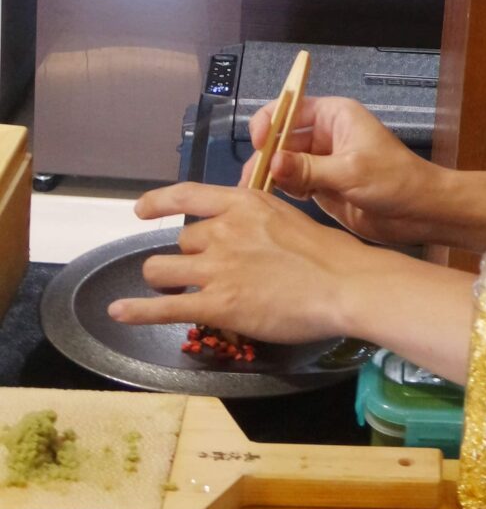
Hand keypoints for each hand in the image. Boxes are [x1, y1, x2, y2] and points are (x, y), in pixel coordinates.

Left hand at [108, 183, 379, 341]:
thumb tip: (240, 231)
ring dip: (164, 279)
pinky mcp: (216, 304)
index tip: (141, 209)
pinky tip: (118, 312)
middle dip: (190, 257)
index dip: (158, 201)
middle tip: (208, 273)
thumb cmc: (328, 254)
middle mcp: (223, 230)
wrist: (344, 285)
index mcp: (243, 203)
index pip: (187, 195)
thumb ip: (255, 220)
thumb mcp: (287, 217)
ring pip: (161, 268)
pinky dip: (136, 310)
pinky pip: (163, 306)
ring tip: (173, 290)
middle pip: (182, 240)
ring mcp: (216, 268)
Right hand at [240, 95, 447, 246]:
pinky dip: (282, 190)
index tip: (259, 144)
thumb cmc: (396, 180)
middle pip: (282, 138)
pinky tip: (277, 200)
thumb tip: (273, 163)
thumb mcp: (350, 171)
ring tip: (257, 192)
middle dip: (265, 156)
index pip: (290, 108)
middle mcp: (325, 135)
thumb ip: (308, 169)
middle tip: (252, 179)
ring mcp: (322, 161)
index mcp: (335, 116)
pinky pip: (293, 183)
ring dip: (270, 175)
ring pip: (284, 163)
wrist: (419, 212)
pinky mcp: (322, 185)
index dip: (270, 122)